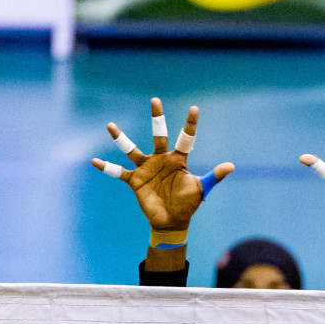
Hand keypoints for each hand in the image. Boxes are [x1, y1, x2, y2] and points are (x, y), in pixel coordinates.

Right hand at [91, 98, 234, 230]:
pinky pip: (118, 173)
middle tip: (155, 101)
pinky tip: (94, 161)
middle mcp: (160, 159)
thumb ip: (213, 177)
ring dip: (121, 139)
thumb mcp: (201, 189)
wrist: (173, 222)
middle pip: (159, 135)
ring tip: (110, 126)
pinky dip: (106, 168)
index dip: (190, 124)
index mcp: (178, 160)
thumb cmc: (188, 204)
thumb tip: (231, 166)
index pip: (186, 138)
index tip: (194, 108)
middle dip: (157, 118)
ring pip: (132, 149)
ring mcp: (146, 168)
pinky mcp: (135, 181)